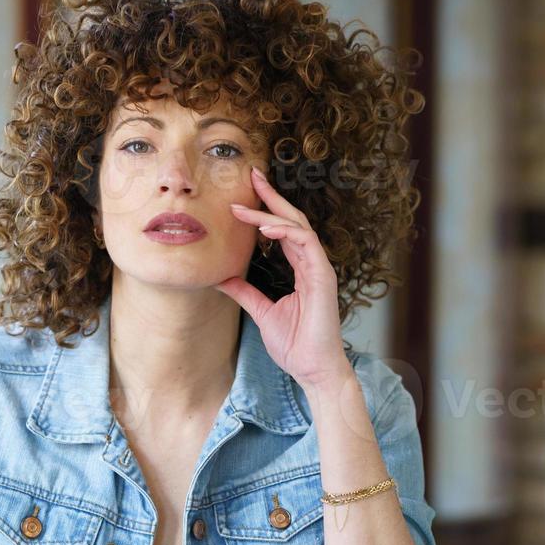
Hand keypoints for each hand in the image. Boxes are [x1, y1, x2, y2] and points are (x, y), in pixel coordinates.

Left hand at [216, 165, 351, 388]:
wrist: (313, 369)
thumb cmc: (295, 345)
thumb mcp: (262, 312)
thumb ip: (245, 293)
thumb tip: (221, 279)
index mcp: (301, 269)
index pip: (283, 231)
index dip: (265, 210)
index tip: (242, 197)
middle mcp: (312, 264)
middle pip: (292, 220)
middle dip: (271, 197)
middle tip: (251, 175)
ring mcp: (319, 268)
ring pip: (298, 227)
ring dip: (271, 213)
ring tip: (244, 207)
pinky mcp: (323, 276)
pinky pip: (306, 243)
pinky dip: (286, 232)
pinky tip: (264, 228)